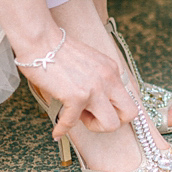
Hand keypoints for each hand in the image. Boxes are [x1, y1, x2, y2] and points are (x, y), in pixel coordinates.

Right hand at [15, 31, 138, 140]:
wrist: (41, 40)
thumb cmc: (59, 51)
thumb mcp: (90, 63)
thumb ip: (98, 80)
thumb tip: (94, 103)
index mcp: (113, 70)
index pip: (130, 99)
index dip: (114, 109)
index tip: (96, 107)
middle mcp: (109, 79)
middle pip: (130, 114)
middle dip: (112, 121)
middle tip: (92, 116)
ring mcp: (95, 88)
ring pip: (111, 124)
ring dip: (93, 126)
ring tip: (76, 117)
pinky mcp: (76, 96)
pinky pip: (72, 123)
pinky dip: (62, 129)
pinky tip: (56, 131)